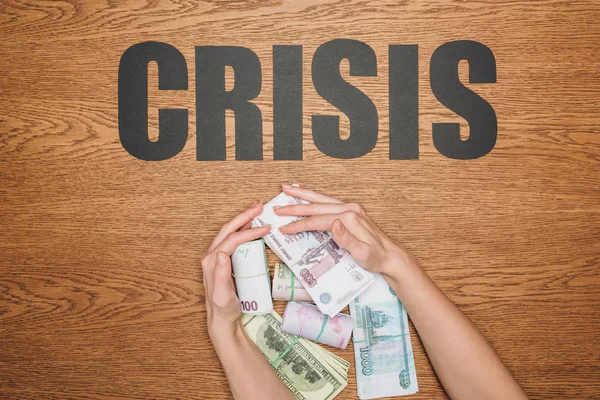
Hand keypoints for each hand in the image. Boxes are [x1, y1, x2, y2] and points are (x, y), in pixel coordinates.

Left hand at [201, 204, 269, 342]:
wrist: (222, 320)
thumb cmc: (224, 309)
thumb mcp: (222, 295)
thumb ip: (220, 275)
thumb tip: (220, 254)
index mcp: (212, 262)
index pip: (232, 239)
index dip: (249, 231)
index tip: (266, 228)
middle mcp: (211, 257)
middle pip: (228, 230)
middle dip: (244, 216)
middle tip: (259, 207)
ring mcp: (216, 258)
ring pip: (229, 233)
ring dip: (242, 221)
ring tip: (257, 213)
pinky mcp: (222, 262)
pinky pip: (232, 241)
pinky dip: (242, 231)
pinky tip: (251, 228)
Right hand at [275, 185, 415, 275]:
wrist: (390, 256)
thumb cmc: (376, 258)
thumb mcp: (362, 253)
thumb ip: (347, 238)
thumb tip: (333, 224)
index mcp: (350, 218)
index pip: (318, 220)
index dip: (299, 225)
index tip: (284, 229)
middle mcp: (350, 209)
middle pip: (316, 206)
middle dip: (295, 206)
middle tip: (277, 208)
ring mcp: (350, 209)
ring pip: (321, 199)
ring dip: (303, 195)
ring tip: (287, 188)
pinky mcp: (351, 212)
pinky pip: (327, 202)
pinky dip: (314, 198)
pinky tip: (307, 197)